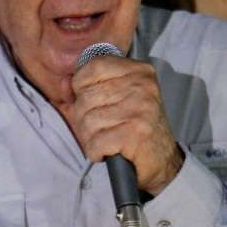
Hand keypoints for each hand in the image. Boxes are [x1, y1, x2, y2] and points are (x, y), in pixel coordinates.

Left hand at [70, 56, 182, 195]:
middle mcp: (142, 85)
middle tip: (102, 127)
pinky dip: (96, 152)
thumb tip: (64, 83)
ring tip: (107, 139)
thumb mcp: (114, 98)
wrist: (163, 160)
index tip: (91, 101)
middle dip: (84, 117)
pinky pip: (96, 142)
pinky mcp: (136, 133)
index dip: (81, 85)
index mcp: (138, 71)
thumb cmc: (134, 126)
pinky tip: (109, 151)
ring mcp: (140, 108)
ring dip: (91, 137)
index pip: (94, 66)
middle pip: (86, 97)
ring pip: (88, 121)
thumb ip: (86, 87)